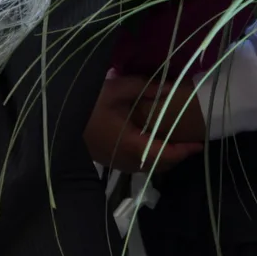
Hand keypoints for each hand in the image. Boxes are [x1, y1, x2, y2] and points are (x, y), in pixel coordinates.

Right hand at [83, 74, 204, 172]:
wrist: (57, 115)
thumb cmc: (88, 102)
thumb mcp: (118, 89)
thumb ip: (147, 88)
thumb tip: (173, 88)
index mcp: (132, 145)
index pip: (165, 155)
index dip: (184, 151)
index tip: (199, 144)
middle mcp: (126, 160)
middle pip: (159, 165)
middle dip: (177, 156)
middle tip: (190, 142)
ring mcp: (115, 162)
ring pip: (147, 167)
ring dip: (162, 158)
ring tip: (174, 142)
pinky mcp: (107, 160)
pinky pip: (135, 163)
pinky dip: (149, 157)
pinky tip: (150, 141)